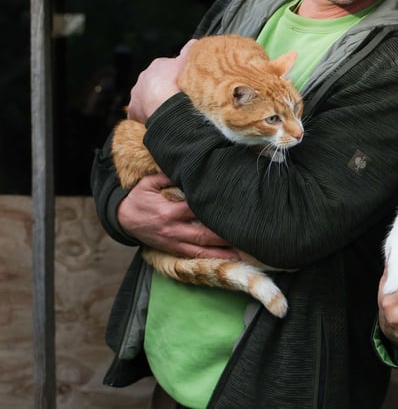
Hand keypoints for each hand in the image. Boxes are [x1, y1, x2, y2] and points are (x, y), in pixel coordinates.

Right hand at [117, 172, 237, 259]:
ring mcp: (173, 243)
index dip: (214, 210)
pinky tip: (224, 261)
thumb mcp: (149, 183)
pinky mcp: (172, 250)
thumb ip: (169, 176)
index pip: (196, 210)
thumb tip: (190, 167)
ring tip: (241, 255)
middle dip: (223, 237)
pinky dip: (209, 260)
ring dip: (221, 254)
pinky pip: (193, 258)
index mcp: (168, 212)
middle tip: (245, 235)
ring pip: (200, 251)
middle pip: (203, 235)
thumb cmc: (138, 198)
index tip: (232, 207)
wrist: (121, 219)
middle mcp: (172, 230)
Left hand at [125, 40, 194, 122]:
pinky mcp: (134, 111)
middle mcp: (142, 79)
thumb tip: (193, 42)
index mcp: (156, 66)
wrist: (165, 104)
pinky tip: (158, 117)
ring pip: (146, 98)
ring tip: (168, 108)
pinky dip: (147, 115)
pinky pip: (140, 113)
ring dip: (155, 102)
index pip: (166, 69)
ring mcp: (137, 95)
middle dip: (163, 88)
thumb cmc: (177, 82)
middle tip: (176, 96)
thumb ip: (189, 51)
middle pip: (154, 83)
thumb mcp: (186, 63)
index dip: (176, 75)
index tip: (184, 82)